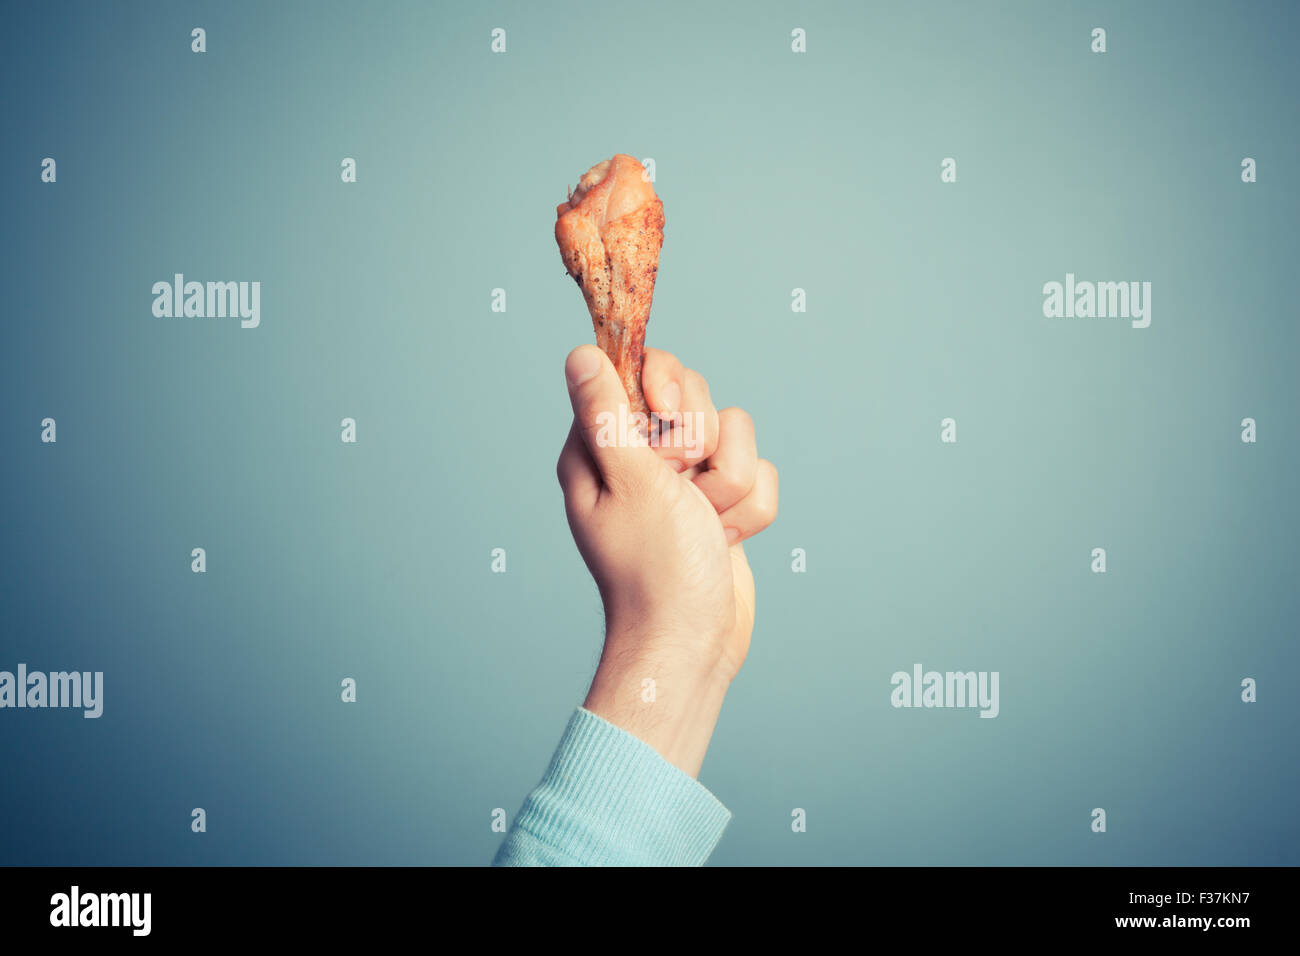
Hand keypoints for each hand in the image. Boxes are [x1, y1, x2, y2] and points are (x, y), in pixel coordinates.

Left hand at [557, 344, 777, 774]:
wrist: (692, 641)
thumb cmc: (655, 569)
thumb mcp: (630, 481)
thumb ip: (608, 413)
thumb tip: (580, 354)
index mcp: (602, 444)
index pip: (640, 369)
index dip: (666, 389)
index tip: (669, 423)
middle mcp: (641, 455)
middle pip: (695, 394)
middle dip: (703, 445)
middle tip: (683, 488)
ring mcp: (684, 479)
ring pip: (735, 433)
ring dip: (730, 484)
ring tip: (706, 524)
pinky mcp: (720, 501)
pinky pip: (758, 472)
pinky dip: (750, 510)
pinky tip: (724, 540)